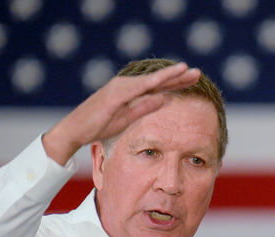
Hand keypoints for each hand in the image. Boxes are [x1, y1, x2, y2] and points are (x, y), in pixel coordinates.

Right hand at [42, 62, 200, 164]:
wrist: (76, 130)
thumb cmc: (99, 125)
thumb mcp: (128, 118)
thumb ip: (145, 107)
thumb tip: (164, 99)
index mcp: (132, 92)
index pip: (159, 86)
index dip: (177, 82)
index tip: (193, 79)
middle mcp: (128, 86)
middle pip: (158, 80)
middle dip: (178, 76)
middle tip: (198, 72)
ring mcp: (121, 88)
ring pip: (150, 80)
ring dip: (168, 75)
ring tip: (186, 69)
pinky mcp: (115, 95)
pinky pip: (136, 88)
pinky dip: (150, 83)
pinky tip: (163, 80)